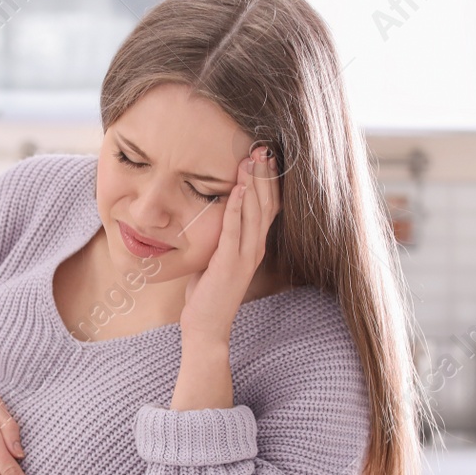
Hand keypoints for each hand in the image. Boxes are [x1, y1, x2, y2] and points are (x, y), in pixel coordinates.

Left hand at [178, 146, 281, 346]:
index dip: (270, 181)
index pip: (269, 207)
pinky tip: (239, 188)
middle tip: (263, 146)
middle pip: (266, 204)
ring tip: (252, 159)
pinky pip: (235, 230)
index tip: (266, 155)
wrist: (206, 328)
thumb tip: (212, 214)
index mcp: (254, 245)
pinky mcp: (229, 264)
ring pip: (254, 213)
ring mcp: (245, 257)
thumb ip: (221, 237)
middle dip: (265, 174)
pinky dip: (237, 207)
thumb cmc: (207, 293)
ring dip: (254, 184)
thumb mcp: (216, 258)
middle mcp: (255, 248)